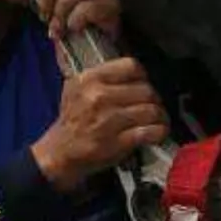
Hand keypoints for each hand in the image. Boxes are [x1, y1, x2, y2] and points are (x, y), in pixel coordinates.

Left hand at [0, 0, 122, 43]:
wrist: (94, 44)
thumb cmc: (72, 16)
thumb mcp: (46, 1)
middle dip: (45, 0)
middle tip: (45, 14)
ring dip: (58, 16)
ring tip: (58, 26)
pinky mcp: (112, 5)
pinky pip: (84, 9)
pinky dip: (73, 23)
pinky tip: (73, 29)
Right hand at [31, 57, 168, 190]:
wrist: (59, 153)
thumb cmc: (74, 119)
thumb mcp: (78, 88)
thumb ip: (105, 77)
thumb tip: (138, 73)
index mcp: (89, 79)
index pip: (131, 66)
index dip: (143, 77)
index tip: (143, 86)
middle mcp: (98, 96)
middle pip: (146, 90)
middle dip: (155, 100)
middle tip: (154, 107)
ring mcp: (108, 120)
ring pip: (152, 110)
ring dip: (160, 117)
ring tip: (158, 121)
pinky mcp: (117, 141)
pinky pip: (150, 132)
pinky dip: (159, 132)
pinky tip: (157, 133)